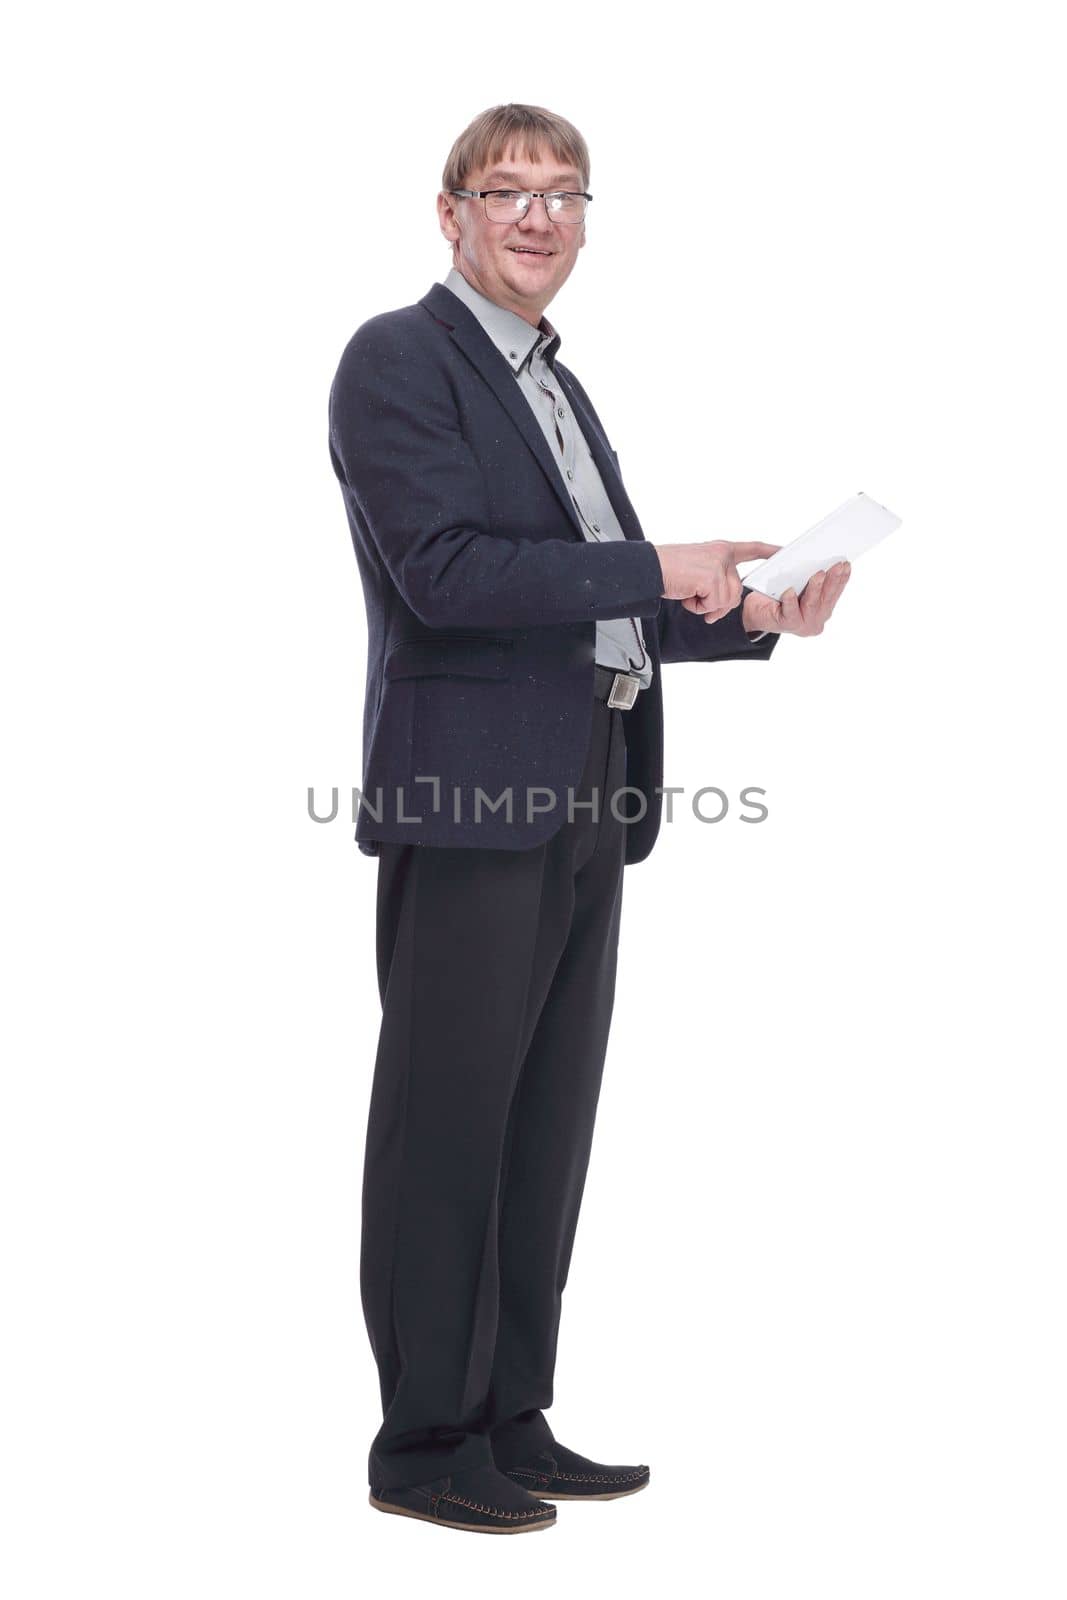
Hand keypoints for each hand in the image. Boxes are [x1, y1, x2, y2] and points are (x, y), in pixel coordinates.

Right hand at [654, 540, 781, 625]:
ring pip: (726, 602)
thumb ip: (716, 581)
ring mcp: (718, 566)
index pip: (751, 548)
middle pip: (736, 592)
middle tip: (697, 600)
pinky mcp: (712, 579)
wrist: (649, 569)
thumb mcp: (698, 571)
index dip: (768, 551)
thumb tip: (723, 604)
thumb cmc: (668, 570)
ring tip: (689, 593)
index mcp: (720, 549)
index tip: (783, 551)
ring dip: (706, 606)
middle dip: (718, 605)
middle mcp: (723, 555)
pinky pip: (713, 606)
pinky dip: (697, 608)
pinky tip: (686, 595)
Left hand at [742, 562, 851, 635]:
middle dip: (833, 580)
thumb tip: (818, 559)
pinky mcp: (787, 625)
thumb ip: (810, 576)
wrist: (755, 611)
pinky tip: (789, 591)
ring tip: (818, 574)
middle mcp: (816, 619)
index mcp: (822, 609)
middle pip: (827, 598)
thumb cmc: (778, 595)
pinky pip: (790, 612)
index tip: (846, 564)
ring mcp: (803, 624)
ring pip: (812, 604)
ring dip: (816, 588)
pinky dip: (790, 601)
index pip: (836, 592)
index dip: (842, 578)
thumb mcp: (799, 584)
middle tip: (837, 565)